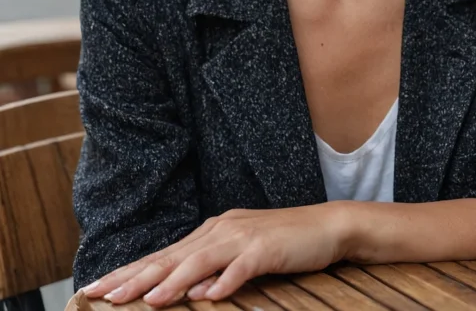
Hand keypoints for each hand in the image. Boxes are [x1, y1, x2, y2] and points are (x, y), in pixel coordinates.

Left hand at [81, 203, 350, 305]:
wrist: (326, 226)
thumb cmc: (282, 243)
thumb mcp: (241, 253)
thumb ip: (214, 269)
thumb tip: (188, 293)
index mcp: (212, 231)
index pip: (163, 253)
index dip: (130, 270)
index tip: (98, 287)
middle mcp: (221, 230)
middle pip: (172, 256)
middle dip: (135, 276)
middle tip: (102, 293)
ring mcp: (243, 238)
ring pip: (199, 260)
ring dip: (172, 281)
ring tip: (147, 300)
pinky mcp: (266, 250)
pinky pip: (240, 268)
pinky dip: (223, 282)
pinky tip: (207, 297)